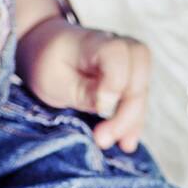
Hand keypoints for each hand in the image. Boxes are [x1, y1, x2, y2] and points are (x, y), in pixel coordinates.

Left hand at [15, 16, 150, 151]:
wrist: (44, 49)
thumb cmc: (47, 63)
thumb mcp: (54, 82)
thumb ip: (83, 93)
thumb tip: (108, 107)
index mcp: (92, 42)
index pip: (116, 54)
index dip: (114, 83)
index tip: (100, 109)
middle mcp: (116, 45)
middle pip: (139, 70)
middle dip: (128, 109)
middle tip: (104, 137)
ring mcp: (126, 59)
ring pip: (142, 87)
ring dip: (133, 119)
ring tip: (121, 145)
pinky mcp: (129, 75)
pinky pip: (138, 97)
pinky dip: (133, 119)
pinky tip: (126, 142)